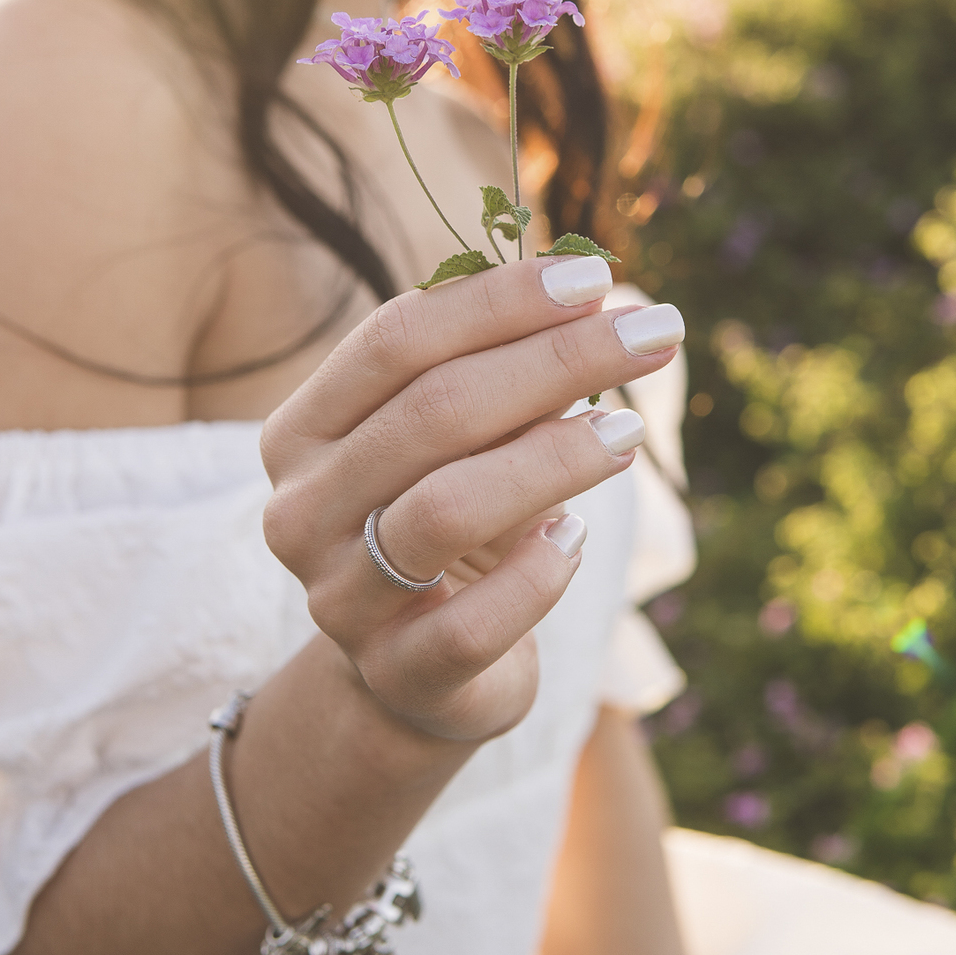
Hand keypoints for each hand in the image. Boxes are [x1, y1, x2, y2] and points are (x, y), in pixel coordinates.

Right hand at [261, 257, 683, 743]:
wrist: (413, 672)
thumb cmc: (443, 516)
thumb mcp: (456, 440)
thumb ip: (500, 369)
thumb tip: (601, 296)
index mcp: (302, 431)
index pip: (396, 339)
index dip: (499, 301)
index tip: (596, 279)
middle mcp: (301, 511)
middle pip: (433, 412)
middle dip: (555, 361)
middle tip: (653, 333)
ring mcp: (340, 599)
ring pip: (447, 508)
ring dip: (554, 457)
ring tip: (628, 432)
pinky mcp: (398, 675)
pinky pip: (475, 621)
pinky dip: (539, 572)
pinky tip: (577, 535)